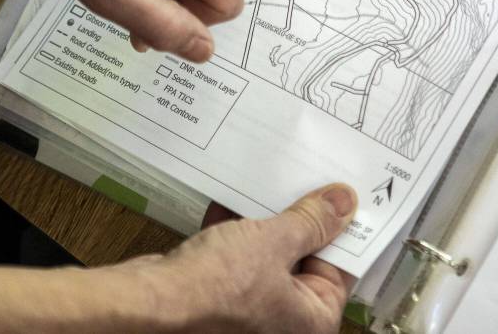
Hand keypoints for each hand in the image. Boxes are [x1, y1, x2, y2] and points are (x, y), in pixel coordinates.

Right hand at [130, 183, 358, 332]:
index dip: (340, 229)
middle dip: (300, 219)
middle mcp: (284, 321)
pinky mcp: (220, 296)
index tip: (341, 194)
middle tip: (307, 179)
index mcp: (311, 320)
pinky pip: (238, 257)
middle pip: (303, 259)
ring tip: (270, 181)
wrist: (153, 302)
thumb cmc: (217, 287)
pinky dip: (235, 230)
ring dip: (264, 220)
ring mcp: (250, 308)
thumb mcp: (275, 242)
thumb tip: (345, 203)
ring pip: (268, 255)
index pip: (339, 268)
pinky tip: (232, 197)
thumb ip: (312, 222)